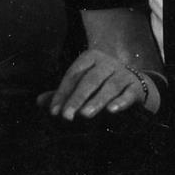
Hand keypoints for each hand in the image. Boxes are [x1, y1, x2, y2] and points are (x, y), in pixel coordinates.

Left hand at [37, 49, 157, 120]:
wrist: (133, 84)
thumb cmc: (100, 84)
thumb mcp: (81, 85)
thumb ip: (62, 93)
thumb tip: (38, 101)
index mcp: (90, 58)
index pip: (73, 75)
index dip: (62, 93)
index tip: (53, 112)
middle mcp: (107, 63)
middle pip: (90, 80)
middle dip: (77, 98)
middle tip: (66, 116)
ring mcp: (123, 73)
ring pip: (109, 87)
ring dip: (97, 101)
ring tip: (85, 115)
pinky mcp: (135, 86)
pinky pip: (128, 94)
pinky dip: (120, 102)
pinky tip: (111, 111)